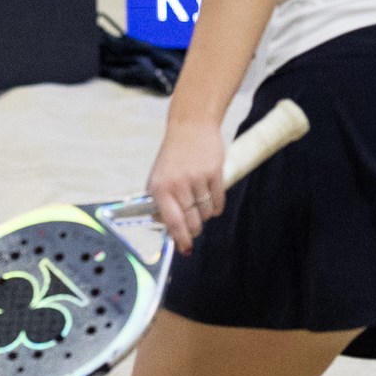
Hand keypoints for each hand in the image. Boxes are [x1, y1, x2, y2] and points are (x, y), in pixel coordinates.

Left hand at [147, 119, 228, 253]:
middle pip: (192, 220)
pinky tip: (212, 202)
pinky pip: (218, 201)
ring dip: (205, 215)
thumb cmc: (173, 155)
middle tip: (195, 228)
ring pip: (206, 213)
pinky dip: (216, 207)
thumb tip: (164, 225)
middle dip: (194, 229)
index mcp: (160, 187)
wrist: (191, 127)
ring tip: (201, 206)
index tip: (185, 248)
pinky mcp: (214, 172)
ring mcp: (197, 178)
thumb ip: (159, 201)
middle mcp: (178, 184)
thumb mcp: (158, 176)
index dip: (180, 238)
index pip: (172, 221)